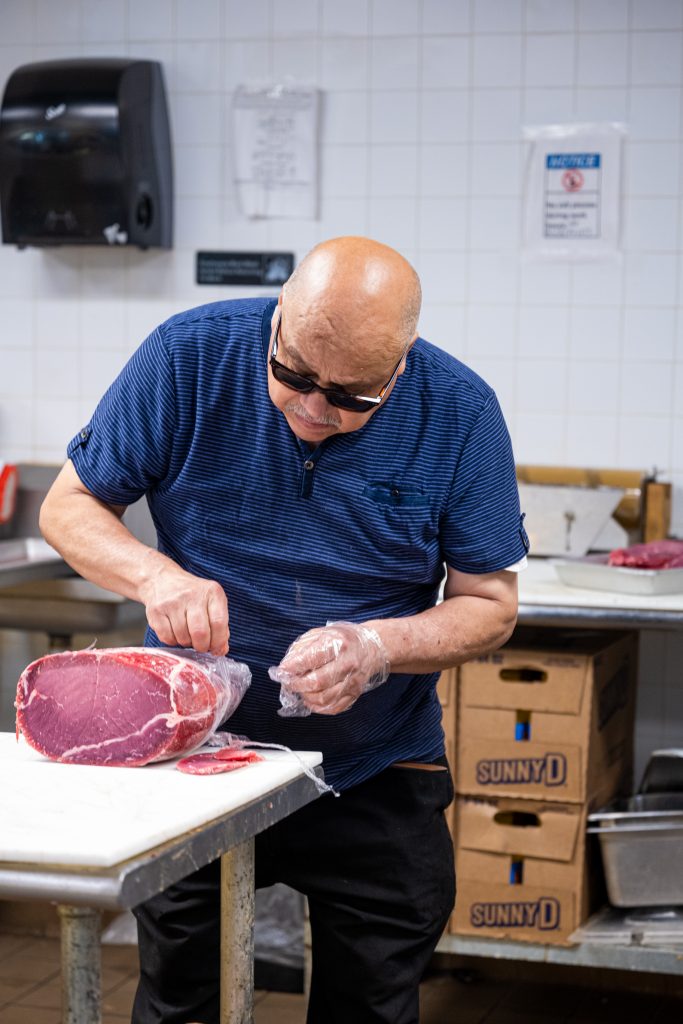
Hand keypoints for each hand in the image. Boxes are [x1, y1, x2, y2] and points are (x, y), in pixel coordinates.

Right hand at [139, 563, 228, 655]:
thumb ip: (220, 626)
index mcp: (211, 592)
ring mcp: (172, 602)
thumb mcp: (211, 602)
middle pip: (200, 632)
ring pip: (183, 638)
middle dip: (202, 646)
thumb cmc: (192, 595)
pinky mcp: (156, 611)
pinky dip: (172, 641)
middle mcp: (192, 595)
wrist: (161, 580)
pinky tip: (175, 632)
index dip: (218, 641)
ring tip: (187, 634)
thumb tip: (221, 650)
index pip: (219, 623)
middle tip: (201, 646)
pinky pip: (166, 638)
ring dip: (186, 643)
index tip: (216, 648)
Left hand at [269, 622, 389, 715]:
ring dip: (306, 697)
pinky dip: (318, 707)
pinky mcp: (355, 694)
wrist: (372, 647)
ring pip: (323, 699)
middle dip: (296, 685)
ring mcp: (352, 681)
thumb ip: (301, 648)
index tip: (281, 671)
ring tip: (301, 689)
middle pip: (316, 682)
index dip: (292, 668)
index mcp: (338, 644)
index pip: (310, 659)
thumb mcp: (321, 633)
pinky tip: (312, 698)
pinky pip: (333, 708)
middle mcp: (347, 664)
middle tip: (288, 682)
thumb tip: (285, 667)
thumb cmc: (342, 639)